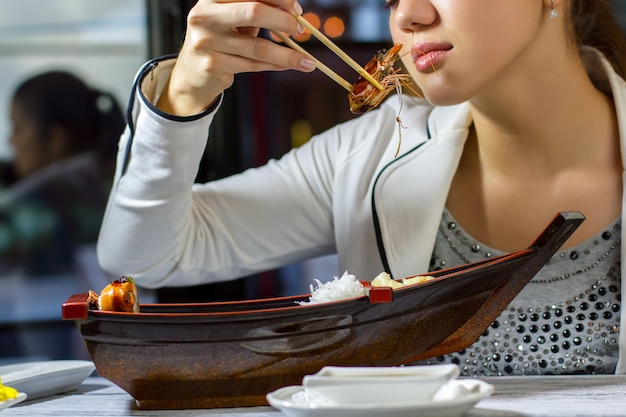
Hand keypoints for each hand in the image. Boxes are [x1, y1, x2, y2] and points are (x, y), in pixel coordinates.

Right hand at [157, 0, 315, 115]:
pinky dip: (275, 65)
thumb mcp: (234, 18)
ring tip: (307, 60)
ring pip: (258, 47)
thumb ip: (258, 9)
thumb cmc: (221, 39)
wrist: (193, 72)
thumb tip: (294, 10)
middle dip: (283, 20)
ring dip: (288, 55)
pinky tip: (287, 65)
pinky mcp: (212, 65)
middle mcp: (205, 15)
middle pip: (254, 12)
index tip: (296, 9)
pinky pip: (252, 65)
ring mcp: (207, 41)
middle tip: (299, 30)